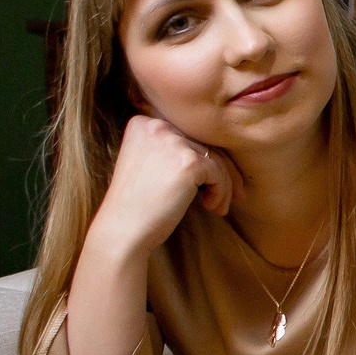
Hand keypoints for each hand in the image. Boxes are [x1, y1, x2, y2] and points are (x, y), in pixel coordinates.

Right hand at [93, 113, 240, 260]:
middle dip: (222, 172)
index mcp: (143, 124)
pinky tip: (211, 207)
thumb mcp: (150, 164)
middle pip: (203, 145)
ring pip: (215, 159)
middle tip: (233, 194)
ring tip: (218, 207)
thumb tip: (218, 152)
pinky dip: (220, 192)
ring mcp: (173, 142)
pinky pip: (218, 174)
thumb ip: (173, 150)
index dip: (203, 158)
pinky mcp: (188, 162)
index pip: (187, 137)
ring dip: (222, 186)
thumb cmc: (137, 204)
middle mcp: (156, 126)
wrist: (122, 230)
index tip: (209, 180)